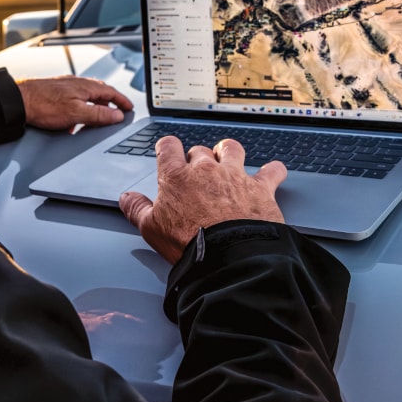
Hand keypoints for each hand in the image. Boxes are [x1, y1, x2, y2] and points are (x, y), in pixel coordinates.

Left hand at [17, 76, 133, 130]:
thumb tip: (117, 115)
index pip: (111, 92)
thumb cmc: (44, 105)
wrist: (19, 101)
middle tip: (117, 112)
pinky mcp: (56, 92)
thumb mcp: (77, 113)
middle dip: (110, 102)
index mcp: (85, 86)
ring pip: (87, 95)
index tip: (129, 108)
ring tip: (97, 117)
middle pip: (100, 92)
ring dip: (95, 106)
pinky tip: (74, 119)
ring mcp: (66, 87)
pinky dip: (81, 108)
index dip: (122, 100)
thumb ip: (99, 114)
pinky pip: (75, 99)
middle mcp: (77, 83)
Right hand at [119, 137, 285, 263]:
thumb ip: (137, 209)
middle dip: (198, 157)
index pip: (168, 147)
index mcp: (177, 177)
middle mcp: (206, 170)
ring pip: (232, 149)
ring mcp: (235, 176)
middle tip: (196, 170)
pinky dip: (273, 170)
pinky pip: (271, 171)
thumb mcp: (151, 229)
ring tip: (227, 156)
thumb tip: (127, 198)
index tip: (168, 151)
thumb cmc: (190, 243)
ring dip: (229, 151)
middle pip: (200, 150)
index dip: (167, 147)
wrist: (230, 254)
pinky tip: (274, 171)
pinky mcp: (261, 189)